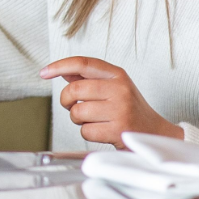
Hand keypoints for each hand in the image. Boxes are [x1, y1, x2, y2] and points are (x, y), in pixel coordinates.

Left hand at [44, 56, 180, 147]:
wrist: (154, 134)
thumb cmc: (130, 111)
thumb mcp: (114, 88)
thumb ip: (90, 79)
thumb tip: (65, 72)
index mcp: (117, 74)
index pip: (83, 63)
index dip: (60, 66)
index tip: (44, 72)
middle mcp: (119, 88)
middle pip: (75, 89)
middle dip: (67, 102)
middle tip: (73, 107)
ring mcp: (119, 108)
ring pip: (77, 112)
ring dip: (78, 120)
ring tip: (94, 121)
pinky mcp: (117, 129)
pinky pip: (86, 131)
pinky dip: (88, 134)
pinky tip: (101, 131)